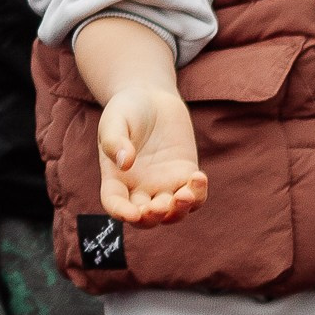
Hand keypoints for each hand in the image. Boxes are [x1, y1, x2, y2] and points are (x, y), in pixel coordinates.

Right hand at [94, 84, 207, 225]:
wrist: (151, 96)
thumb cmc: (126, 109)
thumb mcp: (114, 119)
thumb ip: (115, 140)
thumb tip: (125, 163)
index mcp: (116, 179)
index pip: (115, 204)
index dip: (122, 213)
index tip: (132, 214)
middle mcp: (139, 188)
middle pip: (146, 218)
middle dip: (154, 217)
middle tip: (160, 205)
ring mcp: (164, 184)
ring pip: (173, 213)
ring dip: (179, 211)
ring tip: (185, 194)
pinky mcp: (185, 175)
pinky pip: (195, 196)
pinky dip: (198, 194)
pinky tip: (199, 177)